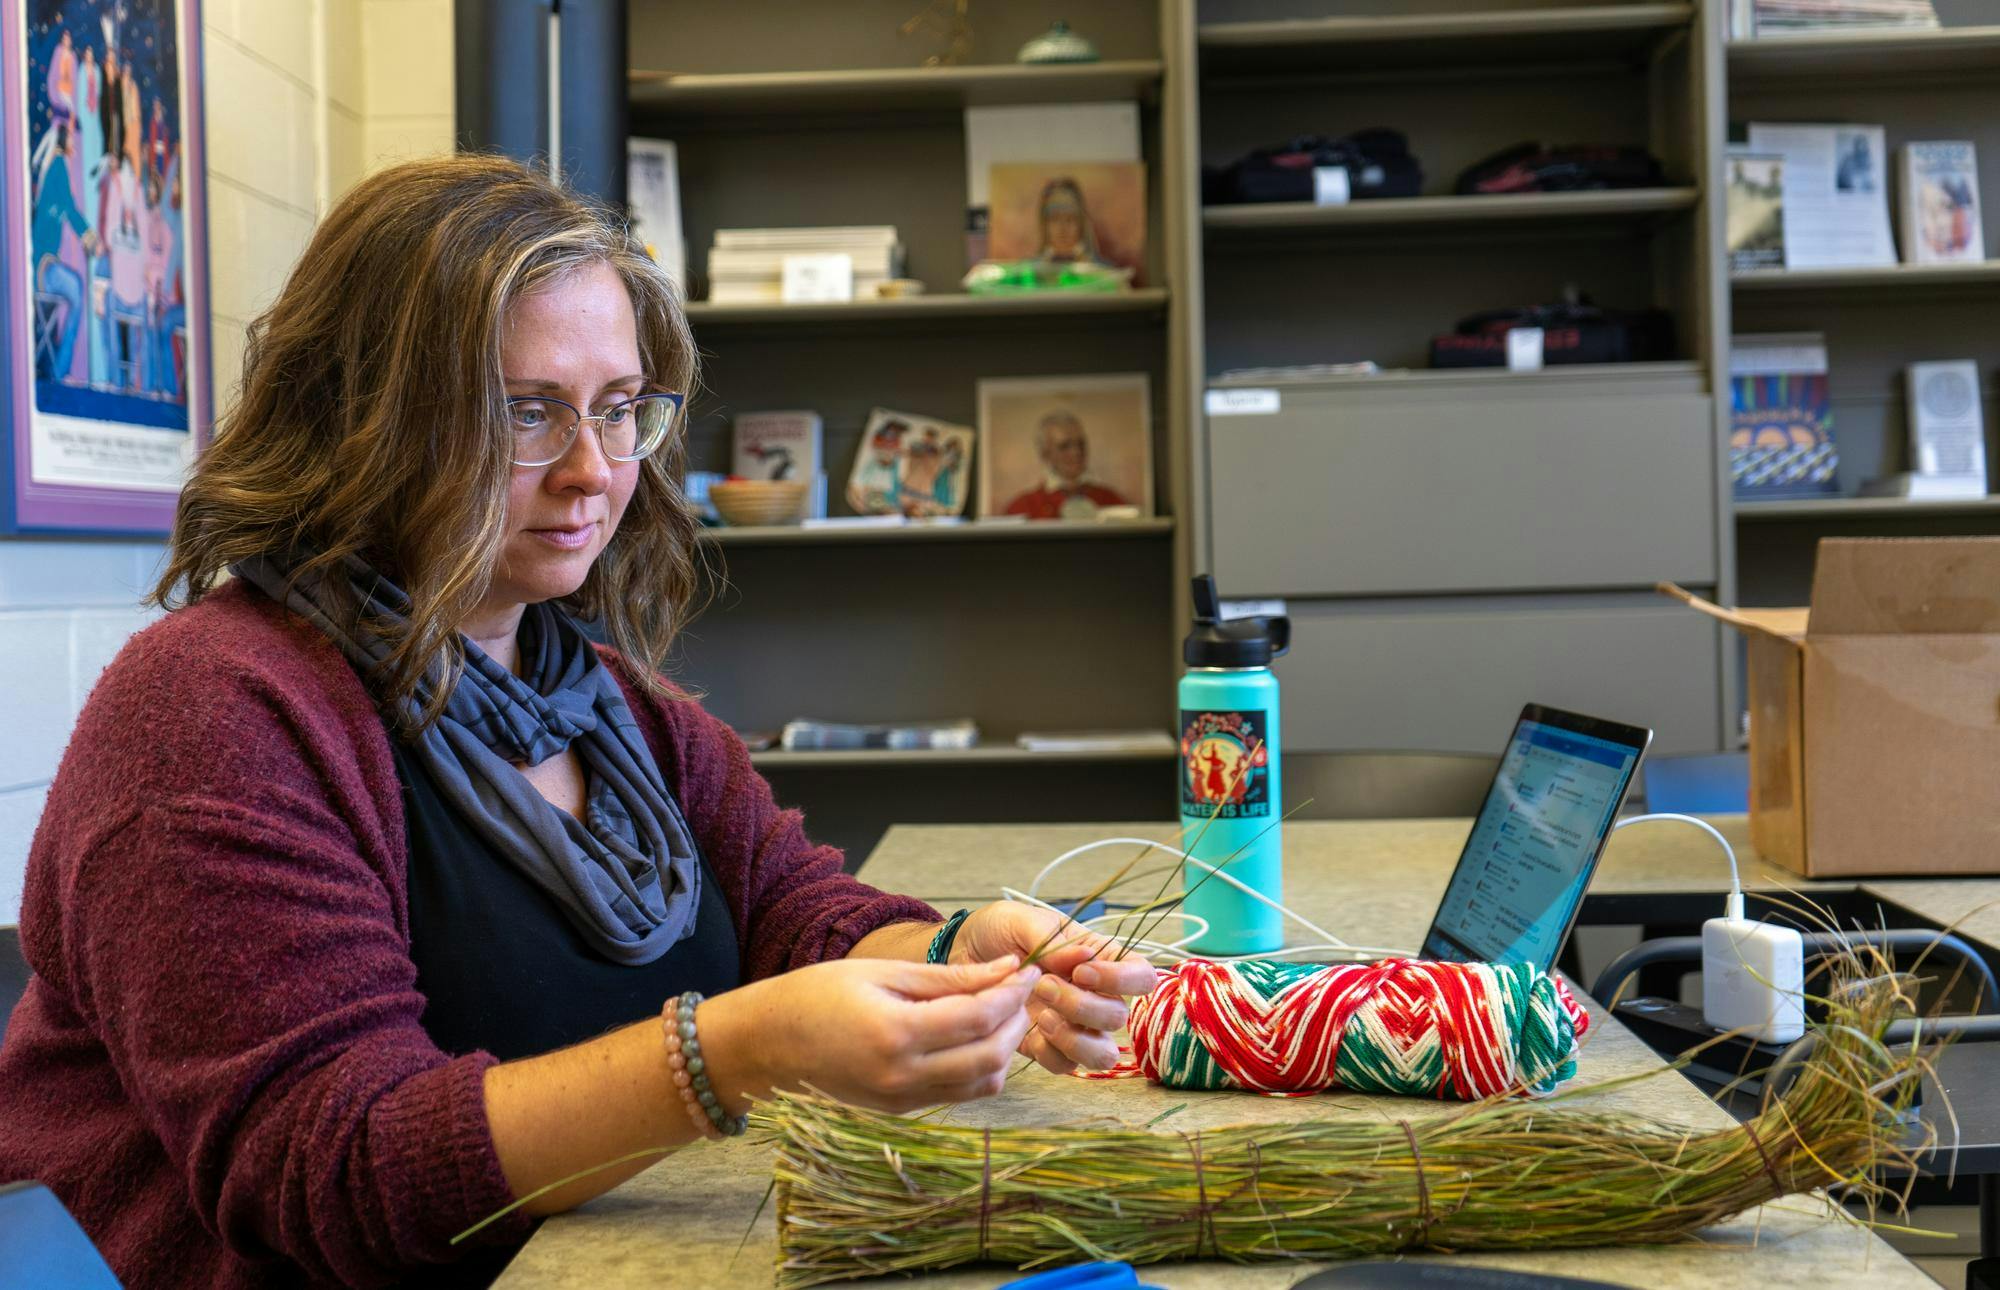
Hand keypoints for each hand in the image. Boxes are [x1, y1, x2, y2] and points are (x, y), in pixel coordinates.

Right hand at [697, 954, 1039, 1114]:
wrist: (767, 1043)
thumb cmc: (817, 994)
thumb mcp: (883, 973)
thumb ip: (949, 977)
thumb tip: (1006, 969)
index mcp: (895, 1034)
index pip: (979, 1017)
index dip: (1012, 992)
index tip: (1027, 968)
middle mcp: (903, 1076)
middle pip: (991, 1057)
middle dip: (1016, 1021)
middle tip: (1020, 988)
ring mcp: (902, 1100)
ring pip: (983, 1084)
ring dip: (1004, 1048)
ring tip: (1001, 1010)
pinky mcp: (901, 1110)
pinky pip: (959, 1093)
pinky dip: (981, 1066)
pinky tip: (975, 1034)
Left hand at [955, 903, 1159, 1074]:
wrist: (959, 954)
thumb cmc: (998, 930)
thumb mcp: (1021, 920)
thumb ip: (1052, 941)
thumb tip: (1084, 957)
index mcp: (1098, 958)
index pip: (1141, 976)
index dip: (1123, 980)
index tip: (1082, 972)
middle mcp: (1094, 995)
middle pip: (1118, 1017)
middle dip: (1082, 1006)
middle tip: (1043, 986)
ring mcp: (1073, 1025)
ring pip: (1102, 1053)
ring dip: (1075, 1039)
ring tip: (1042, 1016)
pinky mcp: (1047, 1047)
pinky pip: (1066, 1066)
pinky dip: (1052, 1053)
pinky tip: (1031, 1031)